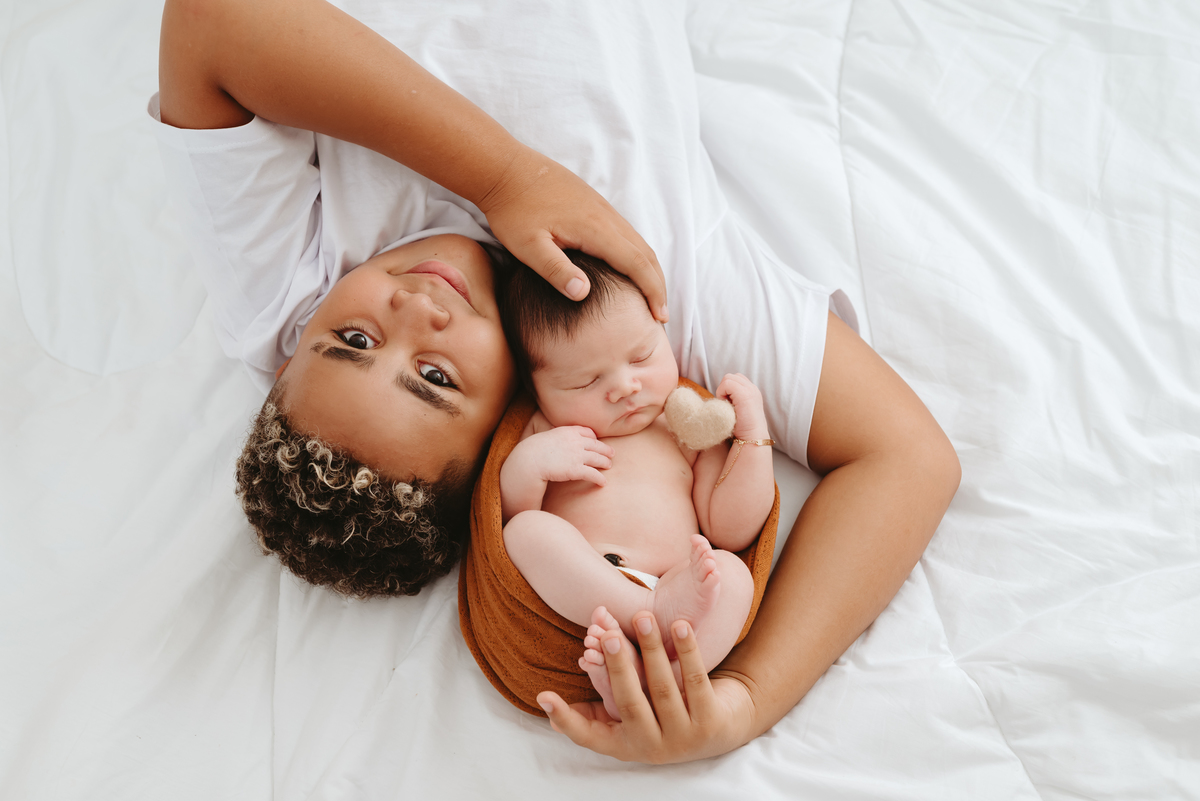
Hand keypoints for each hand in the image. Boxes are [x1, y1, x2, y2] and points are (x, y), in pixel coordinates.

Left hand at [477, 146, 668, 321]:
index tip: (660, 317)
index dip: (652, 292)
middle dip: (658, 285)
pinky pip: (626, 233)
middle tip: (662, 315)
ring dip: (649, 270)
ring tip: (650, 297)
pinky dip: (636, 256)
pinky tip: (628, 270)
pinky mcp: (593, 205)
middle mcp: (606, 216)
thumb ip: (555, 270)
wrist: (504, 169)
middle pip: (646, 254)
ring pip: (638, 242)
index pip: (637, 264)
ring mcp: (602, 208)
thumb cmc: (513, 209)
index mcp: (595, 228)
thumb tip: (584, 294)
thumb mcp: (527, 246)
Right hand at [522, 426, 614, 486]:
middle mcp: (576, 442)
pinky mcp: (576, 469)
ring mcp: (577, 455)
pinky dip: (600, 478)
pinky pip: (593, 474)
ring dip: (605, 462)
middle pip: (596, 445)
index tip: (596, 442)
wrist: (529, 460)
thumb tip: (556, 437)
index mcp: (568, 431)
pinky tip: (603, 483)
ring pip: (598, 458)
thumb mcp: (546, 436)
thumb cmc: (533, 450)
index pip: (587, 432)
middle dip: (605, 449)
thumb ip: (556, 436)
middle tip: (612, 453)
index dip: (594, 438)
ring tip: (609, 465)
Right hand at [537, 612, 756, 762]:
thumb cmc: (665, 714)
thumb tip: (546, 704)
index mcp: (626, 744)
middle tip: (607, 635)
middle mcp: (653, 746)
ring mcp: (684, 737)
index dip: (565, 719)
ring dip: (652, 649)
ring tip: (642, 617)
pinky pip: (696, 681)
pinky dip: (687, 651)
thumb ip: (597, 708)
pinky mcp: (711, 722)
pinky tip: (680, 625)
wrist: (724, 727)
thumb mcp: (631, 717)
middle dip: (618, 666)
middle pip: (630, 703)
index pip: (588, 736)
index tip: (545, 697)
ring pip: (663, 688)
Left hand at [715, 373, 768, 440]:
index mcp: (752, 391)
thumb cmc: (742, 428)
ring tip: (727, 405)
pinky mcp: (744, 394)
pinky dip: (722, 393)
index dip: (728, 389)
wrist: (752, 438)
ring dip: (723, 391)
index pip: (736, 379)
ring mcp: (750, 390)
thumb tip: (722, 394)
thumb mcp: (739, 409)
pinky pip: (726, 384)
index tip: (729, 403)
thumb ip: (734, 399)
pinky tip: (726, 405)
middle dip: (725, 389)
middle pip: (731, 376)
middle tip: (727, 404)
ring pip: (728, 378)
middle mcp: (753, 388)